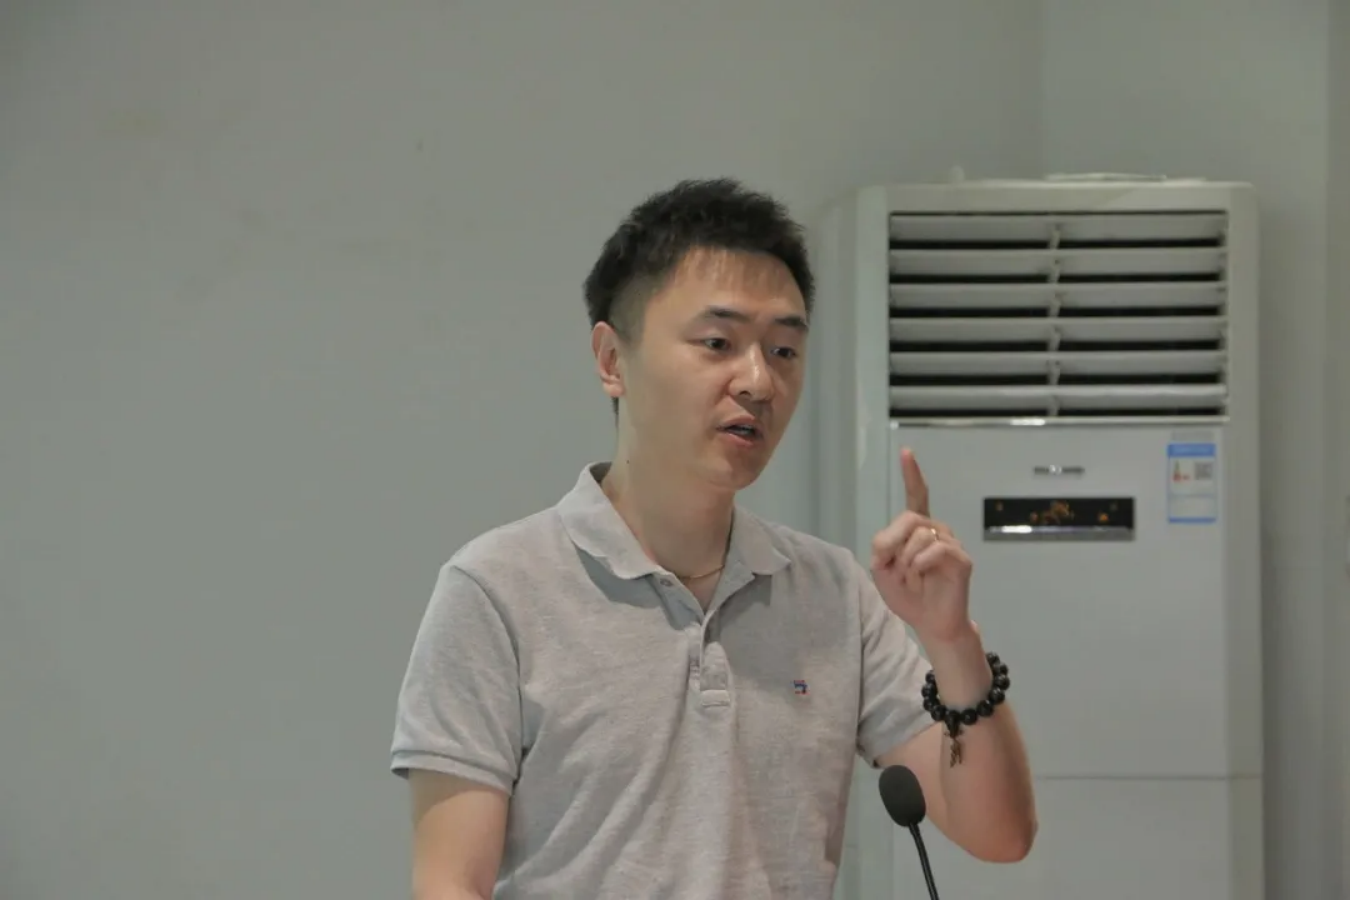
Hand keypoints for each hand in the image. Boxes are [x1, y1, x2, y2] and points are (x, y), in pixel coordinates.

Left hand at [869, 447, 974, 646]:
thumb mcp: (882, 570)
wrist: (929, 622)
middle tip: (895, 570)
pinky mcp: (960, 559)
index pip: (917, 496)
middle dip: (893, 546)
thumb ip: (882, 546)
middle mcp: (936, 530)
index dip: (912, 474)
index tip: (906, 451)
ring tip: (912, 580)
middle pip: (908, 518)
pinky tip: (922, 580)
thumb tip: (896, 537)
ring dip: (906, 562)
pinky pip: (934, 550)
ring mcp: (950, 543)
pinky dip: (919, 567)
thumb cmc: (907, 595)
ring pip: (919, 536)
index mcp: (917, 530)